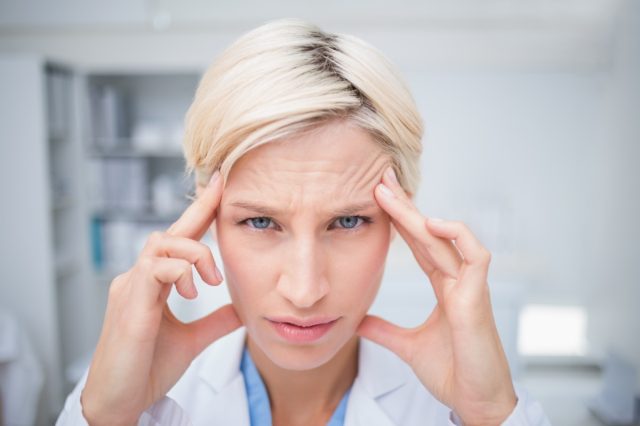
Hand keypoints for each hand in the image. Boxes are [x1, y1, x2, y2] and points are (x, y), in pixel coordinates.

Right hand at [81, 171, 241, 425]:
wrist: (121, 400)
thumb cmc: (148, 368)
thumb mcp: (193, 339)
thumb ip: (216, 321)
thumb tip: (243, 308)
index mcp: (153, 284)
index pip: (178, 240)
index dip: (199, 212)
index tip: (220, 187)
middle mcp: (138, 278)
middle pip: (168, 232)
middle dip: (198, 211)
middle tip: (223, 192)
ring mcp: (130, 288)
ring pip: (160, 243)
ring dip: (194, 253)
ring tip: (212, 280)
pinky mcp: (129, 303)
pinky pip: (153, 269)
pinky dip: (179, 272)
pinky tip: (192, 291)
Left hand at [357, 166, 516, 425]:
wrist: (474, 402)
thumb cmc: (452, 373)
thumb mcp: (407, 346)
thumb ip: (384, 330)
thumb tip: (357, 320)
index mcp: (444, 286)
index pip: (420, 243)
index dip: (401, 220)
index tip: (379, 198)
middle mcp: (458, 280)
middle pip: (429, 233)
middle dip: (405, 205)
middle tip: (380, 179)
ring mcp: (470, 286)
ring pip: (445, 238)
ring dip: (419, 215)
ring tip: (392, 194)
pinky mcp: (478, 298)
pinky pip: (475, 256)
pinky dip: (457, 236)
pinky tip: (432, 223)